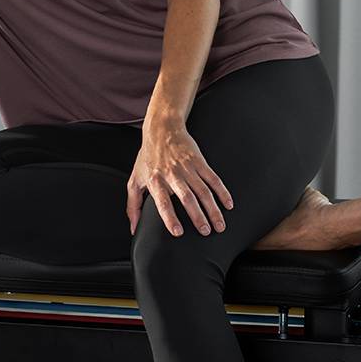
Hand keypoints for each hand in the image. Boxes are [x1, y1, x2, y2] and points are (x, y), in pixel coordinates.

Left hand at [127, 116, 233, 237]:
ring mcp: (187, 167)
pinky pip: (213, 178)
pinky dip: (222, 192)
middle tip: (205, 231)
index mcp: (155, 180)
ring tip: (219, 226)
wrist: (162, 129)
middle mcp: (172, 174)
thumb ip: (132, 205)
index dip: (170, 217)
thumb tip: (133, 228)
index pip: (163, 202)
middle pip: (187, 198)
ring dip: (213, 209)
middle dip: (198, 216)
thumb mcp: (135, 179)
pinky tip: (228, 204)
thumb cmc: (148, 157)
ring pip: (203, 191)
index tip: (178, 232)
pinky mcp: (199, 161)